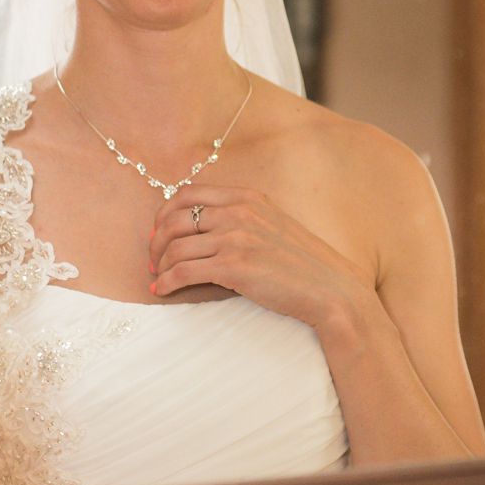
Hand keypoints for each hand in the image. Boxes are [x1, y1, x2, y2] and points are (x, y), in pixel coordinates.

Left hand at [150, 185, 368, 331]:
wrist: (331, 289)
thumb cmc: (303, 265)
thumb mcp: (272, 225)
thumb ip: (242, 219)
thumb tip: (203, 229)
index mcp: (247, 197)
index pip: (187, 193)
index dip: (164, 213)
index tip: (159, 232)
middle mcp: (239, 211)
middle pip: (174, 219)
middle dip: (156, 242)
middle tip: (153, 260)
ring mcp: (236, 238)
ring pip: (175, 247)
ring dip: (160, 266)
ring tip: (159, 279)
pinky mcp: (234, 267)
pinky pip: (184, 271)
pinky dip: (167, 282)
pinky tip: (163, 291)